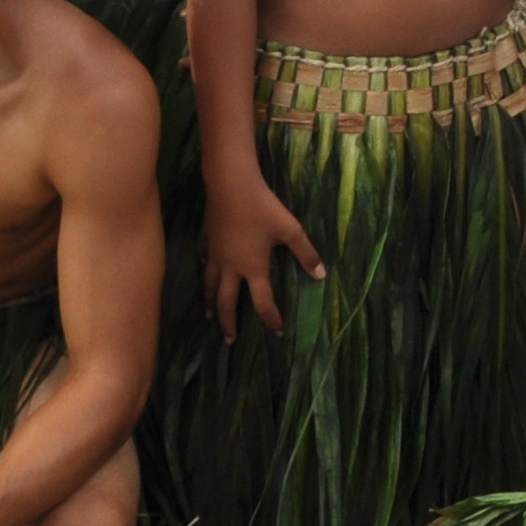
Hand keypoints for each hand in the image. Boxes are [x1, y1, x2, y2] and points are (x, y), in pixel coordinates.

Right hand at [204, 178, 325, 340]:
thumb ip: (306, 253)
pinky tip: (205, 269)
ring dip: (210, 302)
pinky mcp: (206, 239)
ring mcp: (215, 254)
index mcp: (253, 268)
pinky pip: (204, 260)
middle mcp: (230, 267)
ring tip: (209, 315)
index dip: (271, 319)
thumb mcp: (291, 230)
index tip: (278, 332)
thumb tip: (322, 275)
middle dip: (228, 323)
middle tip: (230, 340)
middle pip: (226, 303)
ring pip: (209, 285)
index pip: (262, 302)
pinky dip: (204, 270)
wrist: (231, 185)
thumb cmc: (263, 208)